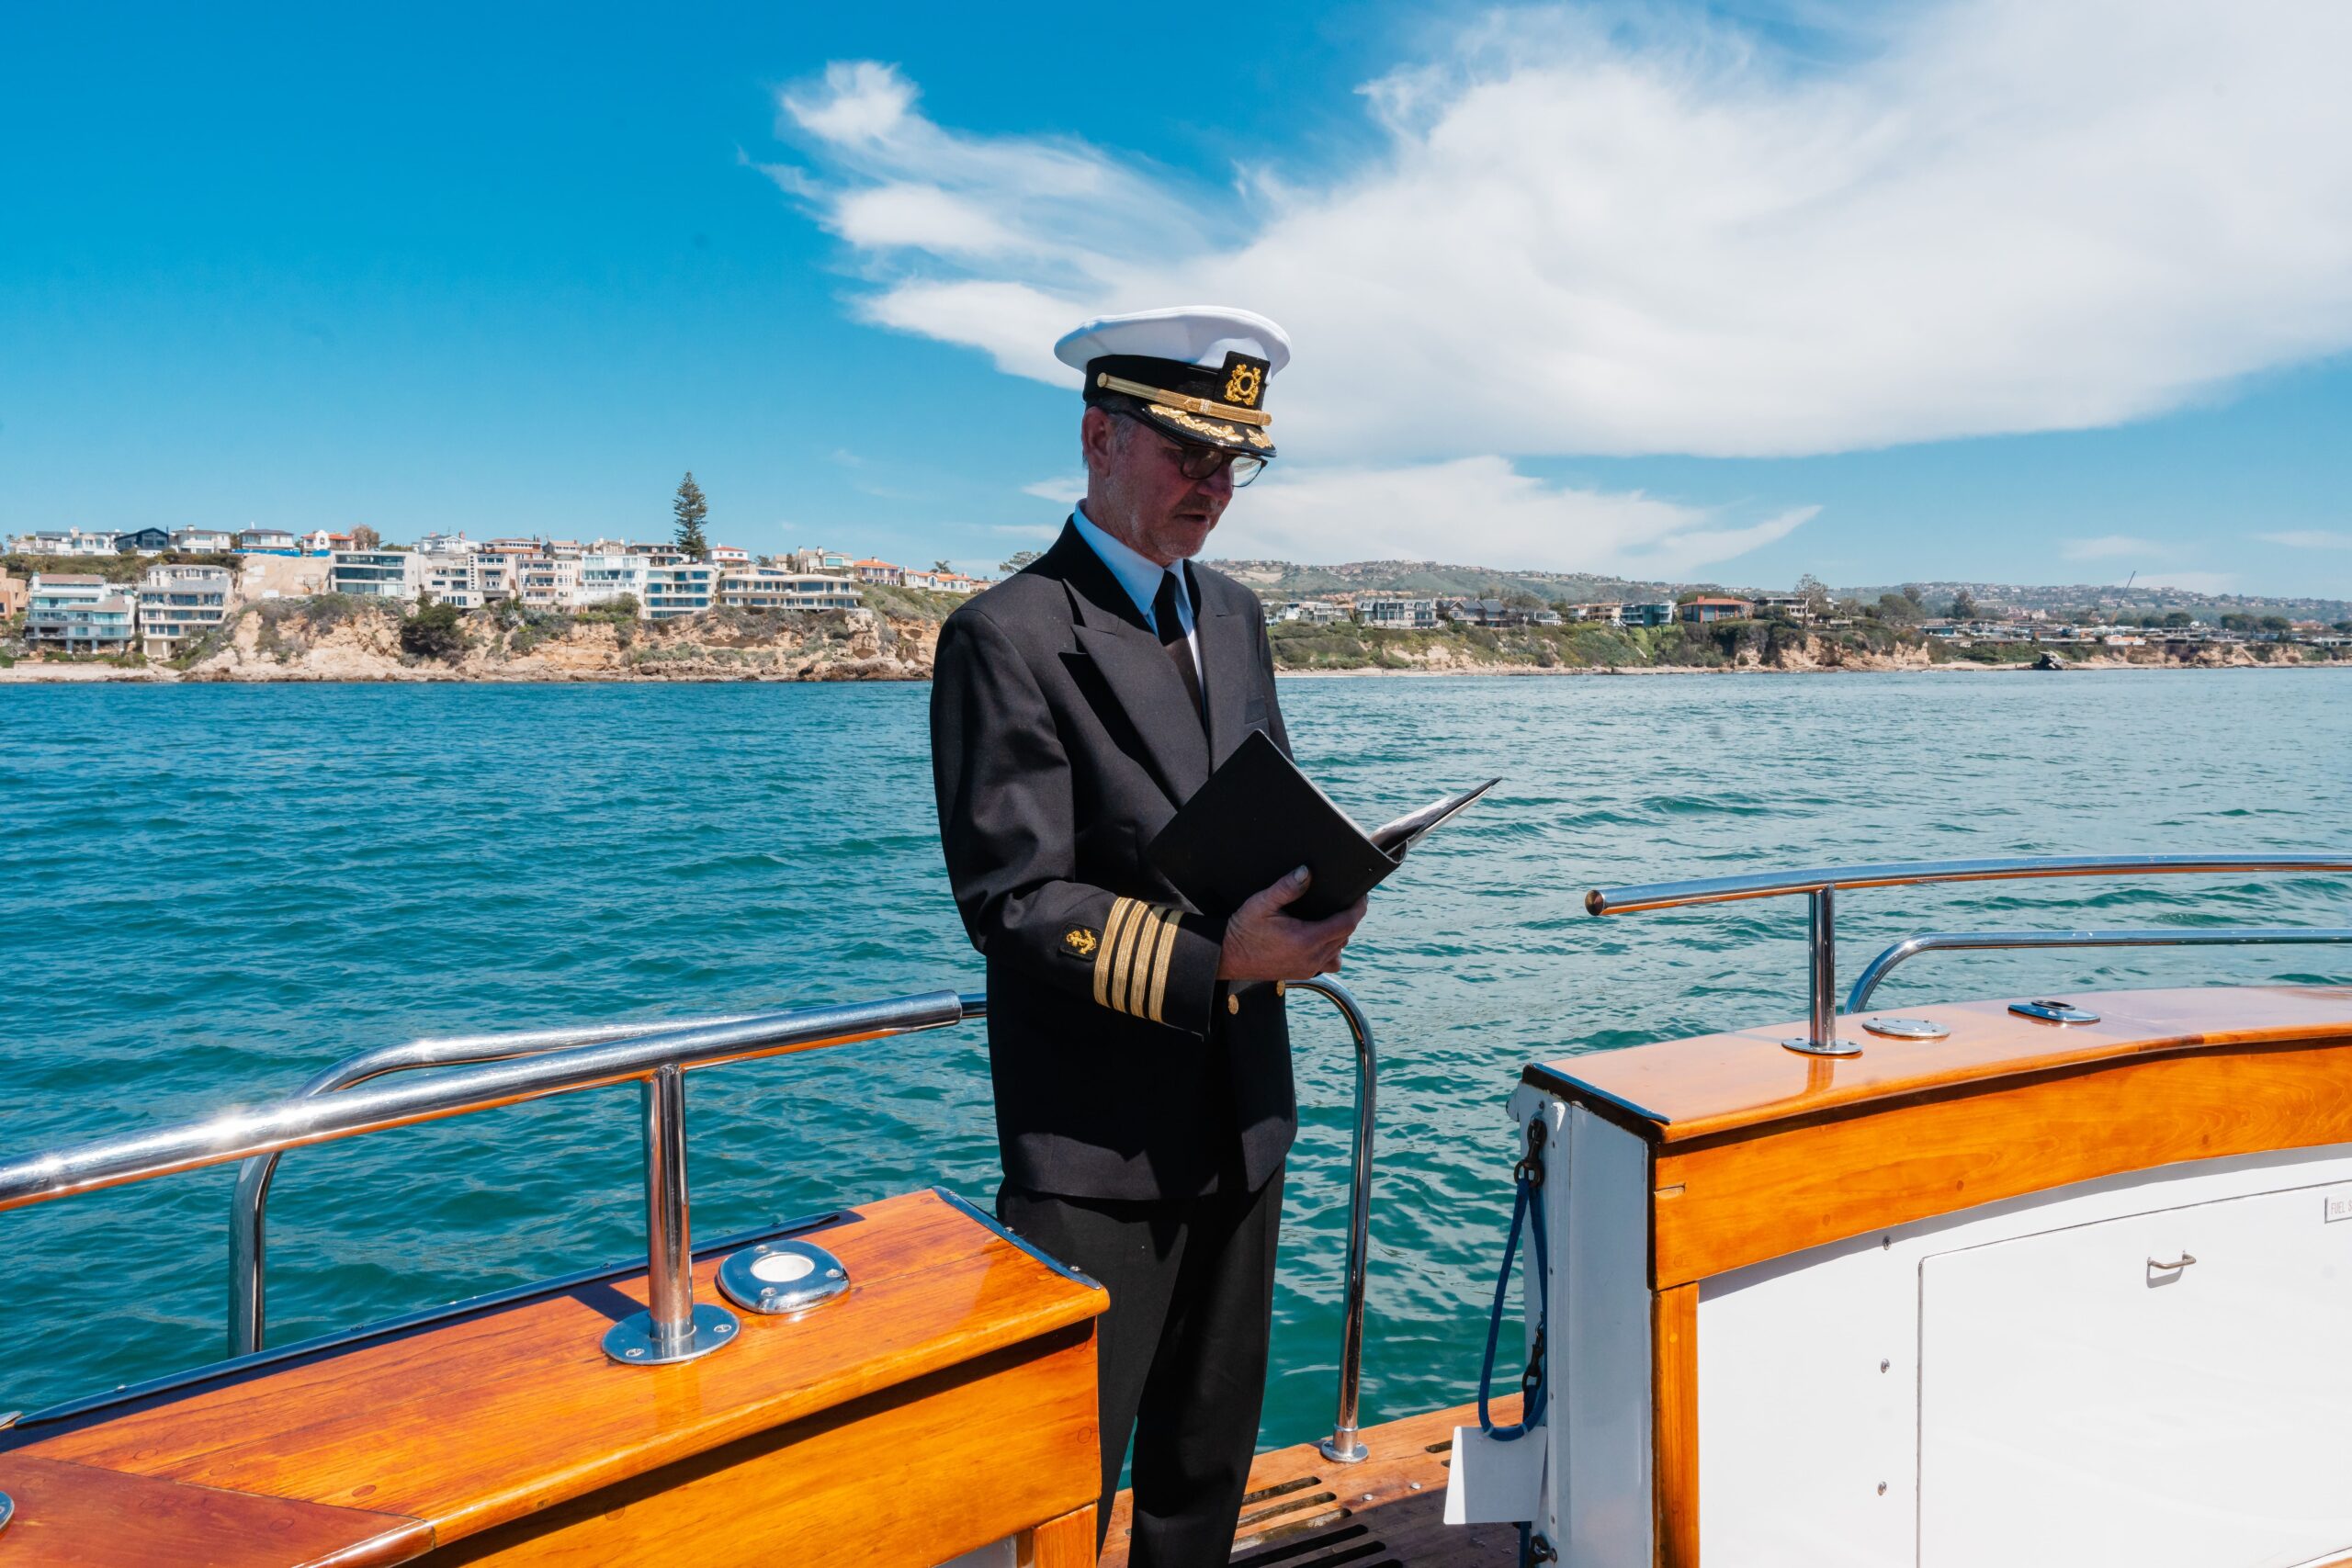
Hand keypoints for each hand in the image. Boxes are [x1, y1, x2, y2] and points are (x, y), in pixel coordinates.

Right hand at [1215, 866, 1368, 981]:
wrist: (1228, 956)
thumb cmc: (1243, 930)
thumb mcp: (1262, 903)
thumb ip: (1287, 887)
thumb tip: (1306, 872)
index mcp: (1306, 939)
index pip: (1347, 923)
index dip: (1358, 908)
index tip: (1361, 895)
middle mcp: (1311, 956)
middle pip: (1346, 935)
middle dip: (1349, 917)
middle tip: (1345, 900)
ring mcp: (1308, 967)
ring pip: (1339, 950)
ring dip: (1341, 934)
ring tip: (1331, 918)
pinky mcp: (1303, 973)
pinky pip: (1329, 962)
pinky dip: (1331, 950)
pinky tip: (1320, 938)